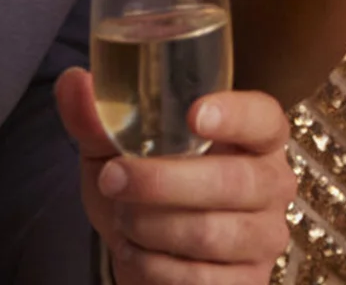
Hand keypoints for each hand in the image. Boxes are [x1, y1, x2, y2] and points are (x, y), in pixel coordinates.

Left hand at [54, 69, 294, 283]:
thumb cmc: (146, 188)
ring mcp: (264, 237)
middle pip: (232, 181)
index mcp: (257, 136)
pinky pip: (198, 279)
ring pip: (209, 233)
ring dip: (151, 227)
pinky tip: (135, 253)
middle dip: (163, 182)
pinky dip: (152, 267)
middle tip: (114, 177)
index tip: (194, 113)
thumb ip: (98, 116)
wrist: (151, 255)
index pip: (263, 118)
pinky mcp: (247, 282)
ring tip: (122, 218)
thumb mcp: (118, 149)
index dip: (235, 115)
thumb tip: (72, 81)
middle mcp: (273, 183)